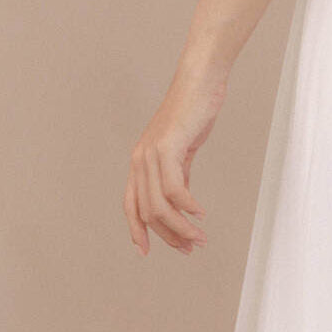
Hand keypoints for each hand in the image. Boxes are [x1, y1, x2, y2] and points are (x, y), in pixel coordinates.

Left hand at [123, 60, 227, 255]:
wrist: (200, 79)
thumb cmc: (194, 109)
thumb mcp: (182, 147)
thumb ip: (177, 172)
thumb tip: (181, 200)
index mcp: (140, 160)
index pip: (131, 205)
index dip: (136, 231)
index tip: (147, 251)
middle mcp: (140, 160)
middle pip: (147, 212)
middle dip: (169, 235)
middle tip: (191, 247)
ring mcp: (151, 154)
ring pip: (159, 206)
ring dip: (181, 227)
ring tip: (199, 237)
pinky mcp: (167, 147)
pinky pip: (175, 189)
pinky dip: (188, 206)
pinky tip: (201, 212)